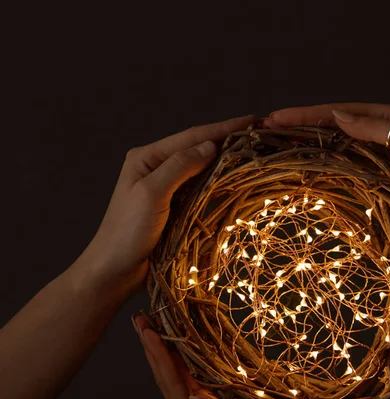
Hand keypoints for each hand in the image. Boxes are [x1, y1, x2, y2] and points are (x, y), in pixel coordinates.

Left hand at [73, 115, 255, 297]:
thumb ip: (180, 166)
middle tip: (259, 136)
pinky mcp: (174, 209)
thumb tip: (210, 146)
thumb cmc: (126, 232)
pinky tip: (234, 182)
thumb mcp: (152, 193)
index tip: (252, 120)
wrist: (114, 270)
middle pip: (198, 150)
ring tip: (252, 154)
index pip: (192, 137)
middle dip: (227, 142)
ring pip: (202, 171)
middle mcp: (157, 169)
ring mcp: (167, 190)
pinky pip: (201, 191)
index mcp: (147, 158)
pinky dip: (218, 185)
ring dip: (226, 162)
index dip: (223, 128)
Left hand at [133, 315, 279, 398]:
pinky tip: (173, 340)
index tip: (149, 334)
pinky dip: (179, 353)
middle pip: (166, 377)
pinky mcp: (213, 395)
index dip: (160, 359)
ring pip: (174, 373)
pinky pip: (191, 372)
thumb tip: (196, 397)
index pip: (172, 387)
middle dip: (151, 348)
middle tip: (139, 319)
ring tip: (147, 324)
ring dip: (160, 348)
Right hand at [263, 102, 389, 237]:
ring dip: (308, 138)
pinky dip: (323, 155)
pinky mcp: (376, 169)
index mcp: (388, 116)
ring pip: (335, 138)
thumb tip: (337, 114)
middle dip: (301, 123)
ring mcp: (376, 150)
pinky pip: (344, 157)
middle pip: (332, 121)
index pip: (338, 110)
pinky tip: (308, 157)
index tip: (277, 116)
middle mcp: (379, 129)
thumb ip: (375, 127)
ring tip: (280, 139)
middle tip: (268, 125)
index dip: (307, 113)